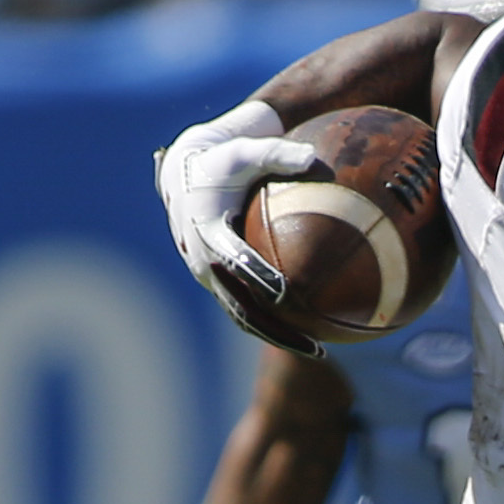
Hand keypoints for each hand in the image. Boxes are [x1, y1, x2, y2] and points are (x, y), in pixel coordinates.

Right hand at [155, 100, 323, 332]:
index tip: (285, 292)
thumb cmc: (223, 161)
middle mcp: (203, 261)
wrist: (185, 175)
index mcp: (207, 230)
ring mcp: (209, 276)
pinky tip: (309, 334)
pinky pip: (245, 310)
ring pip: (242, 317)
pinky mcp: (218, 282)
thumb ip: (277, 154)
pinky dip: (273, 325)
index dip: (257, 277)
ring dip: (276, 336)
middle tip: (314, 344)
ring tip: (318, 351)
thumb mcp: (246, 152)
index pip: (234, 260)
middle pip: (240, 305)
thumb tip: (313, 156)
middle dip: (275, 328)